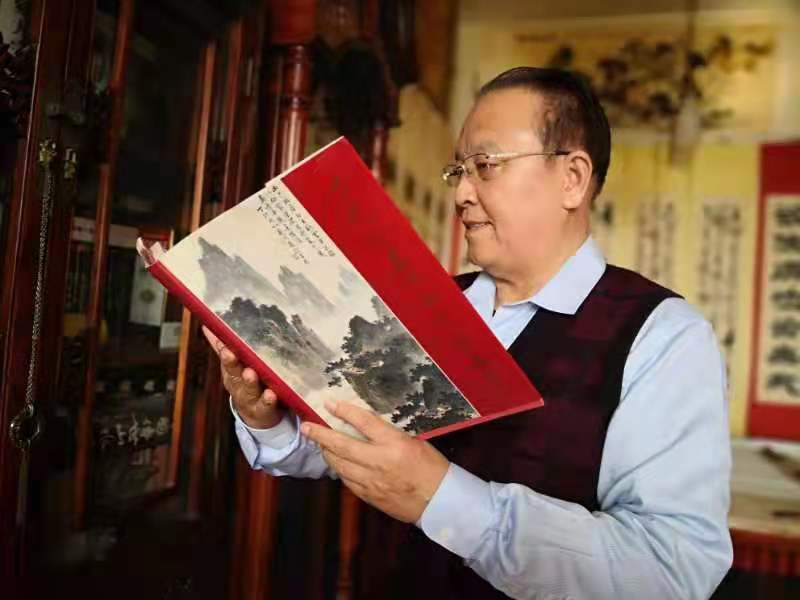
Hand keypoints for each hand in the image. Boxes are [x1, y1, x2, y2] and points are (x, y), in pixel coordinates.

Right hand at [202, 326, 282, 428]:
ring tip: (250, 373)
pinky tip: (271, 394)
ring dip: (249, 381)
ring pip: (249, 389)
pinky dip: (268, 400)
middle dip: (231, 363)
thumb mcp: (234, 368)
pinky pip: (266, 405)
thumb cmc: (246, 384)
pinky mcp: (265, 409)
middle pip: (234, 373)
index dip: (223, 351)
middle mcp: (238, 385)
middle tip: (230, 354)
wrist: (257, 417)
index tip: (223, 342)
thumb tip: (207, 325)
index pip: (226, 359)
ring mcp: (251, 398)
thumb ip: (223, 348)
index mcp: (231, 372)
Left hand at [301, 400, 449, 522]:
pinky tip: (337, 463)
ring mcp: (372, 481)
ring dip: (327, 453)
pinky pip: (347, 480)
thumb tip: (365, 426)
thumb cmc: (431, 467)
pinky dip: (340, 469)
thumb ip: (388, 434)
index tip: (330, 403)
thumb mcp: (413, 442)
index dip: (344, 411)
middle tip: (306, 427)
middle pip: (342, 445)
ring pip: (340, 465)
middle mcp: (379, 461)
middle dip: (321, 435)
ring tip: (319, 444)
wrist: (439, 501)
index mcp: (394, 443)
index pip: (364, 422)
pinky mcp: (369, 496)